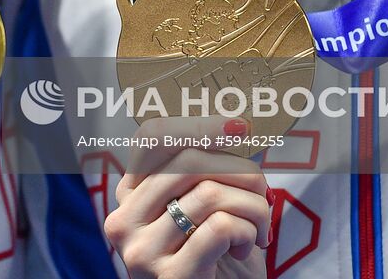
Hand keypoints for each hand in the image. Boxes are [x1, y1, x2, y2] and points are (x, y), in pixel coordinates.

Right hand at [103, 117, 269, 278]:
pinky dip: (248, 232)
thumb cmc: (215, 262)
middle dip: (241, 170)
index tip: (239, 127)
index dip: (197, 124)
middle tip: (264, 192)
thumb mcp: (200, 211)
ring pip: (209, 193)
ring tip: (260, 228)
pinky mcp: (169, 277)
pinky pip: (220, 227)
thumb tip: (234, 124)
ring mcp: (141, 251)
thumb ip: (202, 173)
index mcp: (128, 196)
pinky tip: (245, 250)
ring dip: (254, 207)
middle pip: (187, 160)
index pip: (151, 137)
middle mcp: (123, 220)